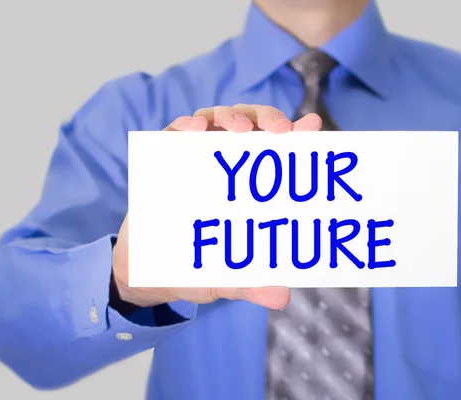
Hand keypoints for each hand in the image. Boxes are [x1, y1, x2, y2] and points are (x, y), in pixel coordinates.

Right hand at [112, 105, 322, 309]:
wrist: (150, 271)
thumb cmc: (196, 268)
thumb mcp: (226, 279)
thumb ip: (251, 284)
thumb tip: (282, 296)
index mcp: (250, 187)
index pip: (278, 153)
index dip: (297, 136)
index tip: (311, 126)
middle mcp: (226, 166)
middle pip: (252, 126)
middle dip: (267, 119)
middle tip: (278, 131)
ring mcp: (196, 159)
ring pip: (217, 120)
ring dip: (230, 116)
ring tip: (238, 129)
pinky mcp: (164, 160)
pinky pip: (174, 133)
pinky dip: (185, 125)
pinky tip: (195, 129)